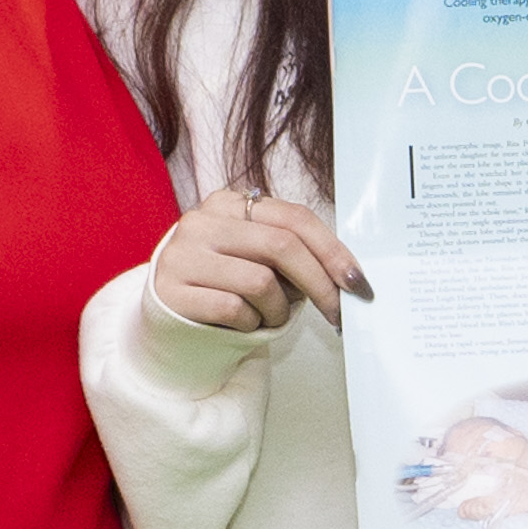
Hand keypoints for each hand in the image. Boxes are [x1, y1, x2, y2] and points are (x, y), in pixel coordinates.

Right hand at [154, 188, 365, 333]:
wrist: (171, 322)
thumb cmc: (224, 289)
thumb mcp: (256, 260)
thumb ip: (291, 255)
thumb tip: (345, 276)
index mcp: (227, 204)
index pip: (294, 218)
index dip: (332, 251)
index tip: (357, 281)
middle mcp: (201, 222)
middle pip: (281, 246)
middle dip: (319, 284)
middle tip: (336, 311)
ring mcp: (182, 255)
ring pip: (260, 282)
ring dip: (278, 310)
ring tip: (269, 316)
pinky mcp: (171, 291)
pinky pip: (235, 310)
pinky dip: (251, 324)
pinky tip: (242, 324)